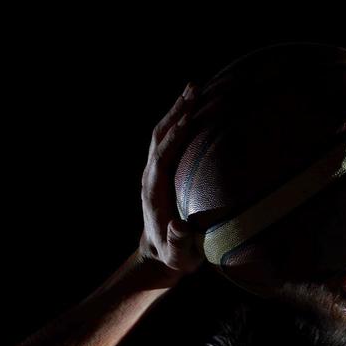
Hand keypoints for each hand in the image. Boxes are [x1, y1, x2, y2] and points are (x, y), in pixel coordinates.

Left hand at [137, 82, 203, 282]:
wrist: (158, 255)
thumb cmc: (174, 256)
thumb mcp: (178, 255)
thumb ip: (179, 242)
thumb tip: (180, 227)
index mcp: (154, 191)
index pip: (162, 156)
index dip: (175, 137)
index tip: (189, 117)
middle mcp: (151, 176)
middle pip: (161, 136)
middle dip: (176, 111)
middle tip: (194, 88)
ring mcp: (155, 171)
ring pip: (163, 133)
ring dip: (177, 110)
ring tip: (194, 88)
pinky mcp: (163, 171)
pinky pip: (171, 140)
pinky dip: (181, 121)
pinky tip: (195, 109)